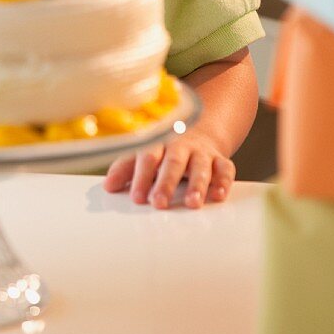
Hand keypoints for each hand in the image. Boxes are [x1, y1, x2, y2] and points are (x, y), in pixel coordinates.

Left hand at [103, 128, 235, 209]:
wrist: (199, 130)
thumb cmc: (165, 149)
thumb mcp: (145, 154)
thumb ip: (127, 168)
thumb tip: (109, 186)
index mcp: (158, 144)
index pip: (148, 156)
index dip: (141, 177)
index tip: (137, 197)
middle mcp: (180, 146)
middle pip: (173, 162)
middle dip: (166, 182)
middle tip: (159, 202)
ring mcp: (201, 152)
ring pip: (200, 166)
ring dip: (197, 184)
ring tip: (192, 203)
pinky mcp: (219, 159)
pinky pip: (225, 168)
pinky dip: (223, 181)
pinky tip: (218, 195)